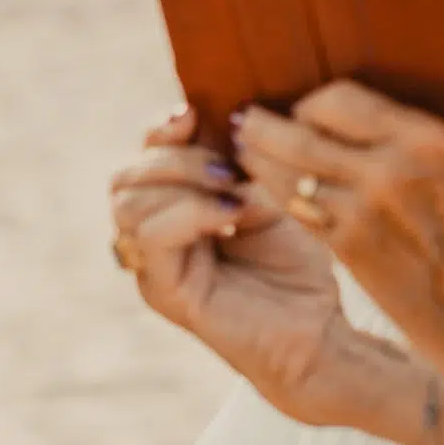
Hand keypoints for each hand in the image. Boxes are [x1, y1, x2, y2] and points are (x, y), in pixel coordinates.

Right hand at [110, 108, 366, 425]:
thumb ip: (233, 164)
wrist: (319, 332)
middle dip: (173, 157)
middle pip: (124, 179)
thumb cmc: (298, 267)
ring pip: (127, 204)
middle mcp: (152, 242)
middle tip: (226, 168)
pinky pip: (151, 238)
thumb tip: (207, 117)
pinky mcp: (166, 293)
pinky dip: (190, 213)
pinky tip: (230, 214)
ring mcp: (154, 271)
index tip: (195, 113)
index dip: (162, 131)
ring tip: (232, 190)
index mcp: (172, 213)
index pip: (141, 160)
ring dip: (181, 182)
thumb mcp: (268, 196)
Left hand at [233, 84, 443, 392]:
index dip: (311, 103)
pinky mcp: (348, 244)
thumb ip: (412, 146)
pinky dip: (272, 194)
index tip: (300, 109)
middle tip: (246, 121)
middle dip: (267, 126)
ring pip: (288, 168)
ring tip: (242, 152)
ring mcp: (366, 205)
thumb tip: (362, 127)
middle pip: (303, 129)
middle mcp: (393, 164)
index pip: (340, 97)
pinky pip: (295, 207)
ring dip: (257, 158)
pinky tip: (261, 191)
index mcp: (428, 138)